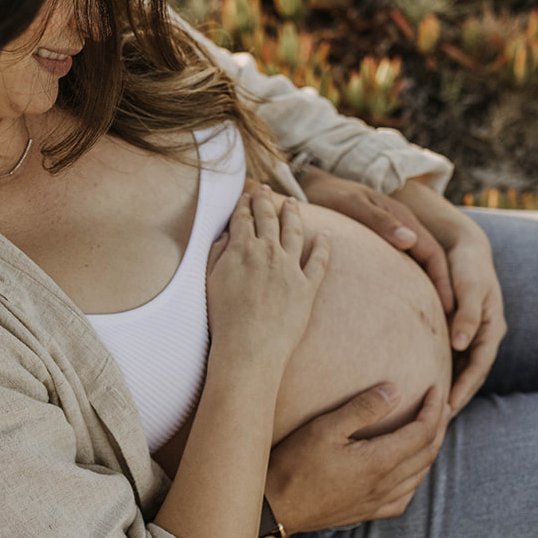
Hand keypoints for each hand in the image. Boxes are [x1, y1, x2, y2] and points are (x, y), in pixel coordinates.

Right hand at [205, 185, 330, 366]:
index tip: (246, 196)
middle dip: (266, 201)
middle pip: (269, 219)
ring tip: (293, 203)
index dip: (244, 205)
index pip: (244, 219)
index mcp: (242, 249)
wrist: (249, 347)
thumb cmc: (224, 319)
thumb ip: (217, 254)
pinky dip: (324, 246)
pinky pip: (320, 260)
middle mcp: (269, 252)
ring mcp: (291, 268)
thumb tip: (226, 237)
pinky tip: (326, 235)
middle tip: (265, 189)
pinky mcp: (307, 287)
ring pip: (295, 232)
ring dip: (293, 214)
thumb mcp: (210, 281)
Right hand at [265, 383, 449, 531]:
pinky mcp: (366, 513)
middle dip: (439, 426)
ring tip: (432, 431)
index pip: (422, 432)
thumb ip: (363, 408)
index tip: (436, 389)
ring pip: (420, 476)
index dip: (434, 409)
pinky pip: (404, 497)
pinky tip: (410, 472)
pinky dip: (416, 479)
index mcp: (379, 462)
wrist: (275, 508)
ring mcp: (377, 502)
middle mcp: (385, 485)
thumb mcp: (325, 428)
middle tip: (442, 405)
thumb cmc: (294, 464)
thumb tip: (396, 390)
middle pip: (427, 453)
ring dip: (430, 450)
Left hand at [298, 166, 454, 312]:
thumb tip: (410, 241)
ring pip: (419, 263)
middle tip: (451, 322)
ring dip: (429, 287)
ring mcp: (393, 234)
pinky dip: (410, 282)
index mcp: (402, 217)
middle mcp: (402, 226)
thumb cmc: (330, 196)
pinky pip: (402, 264)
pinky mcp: (381, 241)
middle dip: (442, 289)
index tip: (450, 307)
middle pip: (431, 261)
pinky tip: (406, 302)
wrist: (311, 187)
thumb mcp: (354, 205)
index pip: (432, 252)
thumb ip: (380, 222)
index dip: (443, 280)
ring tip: (435, 318)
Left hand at [387, 181, 505, 412]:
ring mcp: (470, 335)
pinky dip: (439, 373)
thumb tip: (460, 344)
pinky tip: (421, 387)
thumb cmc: (467, 264)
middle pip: (471, 374)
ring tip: (428, 414)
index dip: (466, 388)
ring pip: (460, 369)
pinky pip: (449, 358)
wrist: (462, 246)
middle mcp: (483, 336)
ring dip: (448, 390)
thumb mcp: (470, 286)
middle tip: (436, 423)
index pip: (480, 366)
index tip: (449, 408)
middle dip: (456, 398)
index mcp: (492, 328)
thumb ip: (467, 313)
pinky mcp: (456, 331)